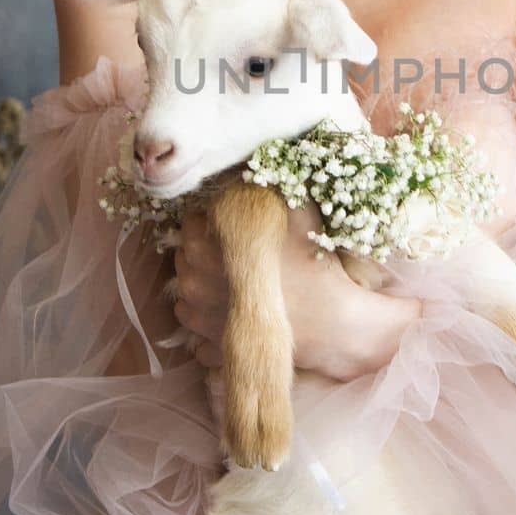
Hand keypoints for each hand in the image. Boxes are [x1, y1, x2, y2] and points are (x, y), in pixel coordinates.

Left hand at [173, 205, 417, 380]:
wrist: (330, 322)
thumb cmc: (312, 264)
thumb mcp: (297, 211)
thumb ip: (273, 186)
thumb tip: (263, 167)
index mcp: (204, 245)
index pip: (191, 221)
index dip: (214, 218)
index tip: (234, 223)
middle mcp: (192, 282)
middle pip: (185, 256)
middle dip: (206, 250)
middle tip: (236, 250)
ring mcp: (199, 317)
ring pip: (187, 294)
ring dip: (204, 285)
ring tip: (235, 282)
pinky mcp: (212, 347)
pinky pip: (198, 332)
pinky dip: (213, 321)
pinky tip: (237, 312)